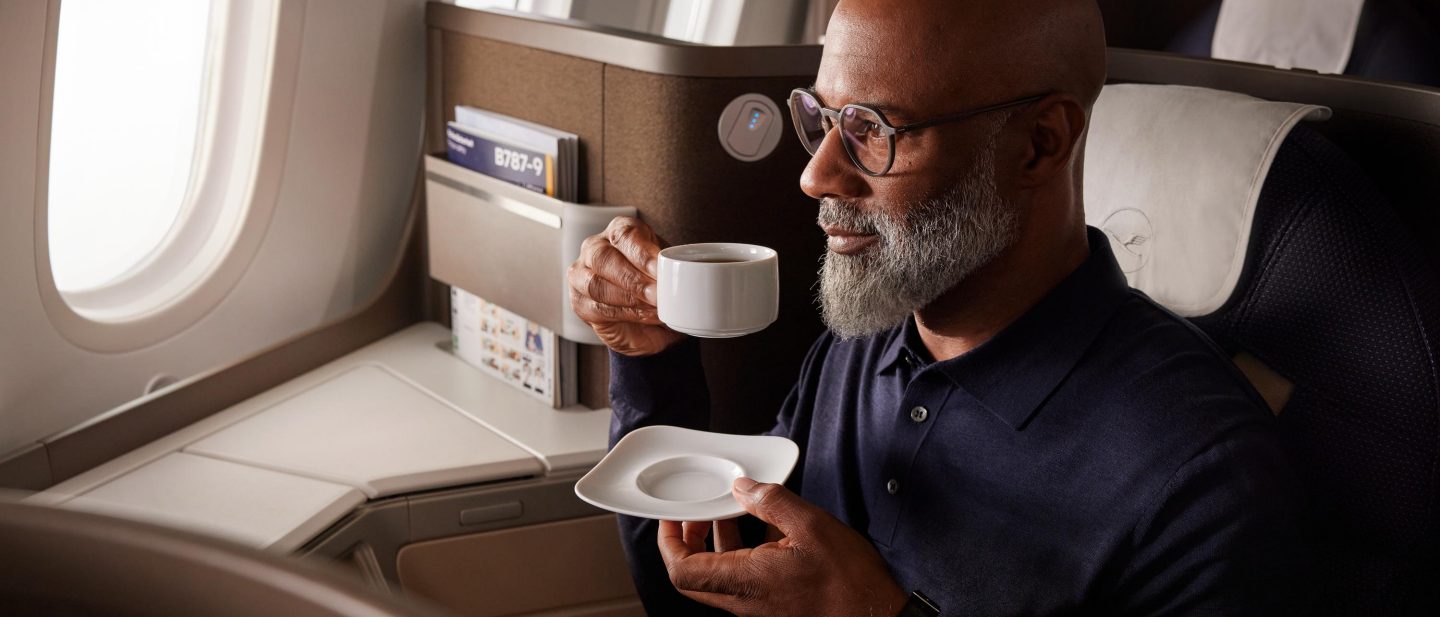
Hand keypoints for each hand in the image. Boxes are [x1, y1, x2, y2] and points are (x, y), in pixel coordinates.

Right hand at [568, 216, 684, 355]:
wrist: (649, 318)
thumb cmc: (656, 284)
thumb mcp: (669, 272)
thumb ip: (673, 270)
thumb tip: (685, 276)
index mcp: (621, 231)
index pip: (624, 235)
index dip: (641, 253)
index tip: (659, 270)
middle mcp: (596, 247)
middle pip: (603, 257)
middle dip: (632, 278)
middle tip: (656, 294)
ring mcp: (582, 273)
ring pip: (595, 283)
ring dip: (627, 298)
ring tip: (653, 309)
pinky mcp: (578, 300)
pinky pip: (595, 307)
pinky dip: (622, 314)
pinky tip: (643, 316)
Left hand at [659, 477, 906, 616]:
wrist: (877, 616)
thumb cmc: (850, 583)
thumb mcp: (811, 525)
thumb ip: (771, 502)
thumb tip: (744, 487)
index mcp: (745, 582)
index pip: (682, 570)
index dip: (669, 541)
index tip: (672, 516)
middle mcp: (743, 601)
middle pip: (693, 575)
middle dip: (689, 539)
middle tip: (698, 511)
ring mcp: (756, 607)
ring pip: (718, 576)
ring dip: (717, 543)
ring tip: (731, 511)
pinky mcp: (772, 606)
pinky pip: (742, 579)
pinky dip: (742, 552)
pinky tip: (764, 528)